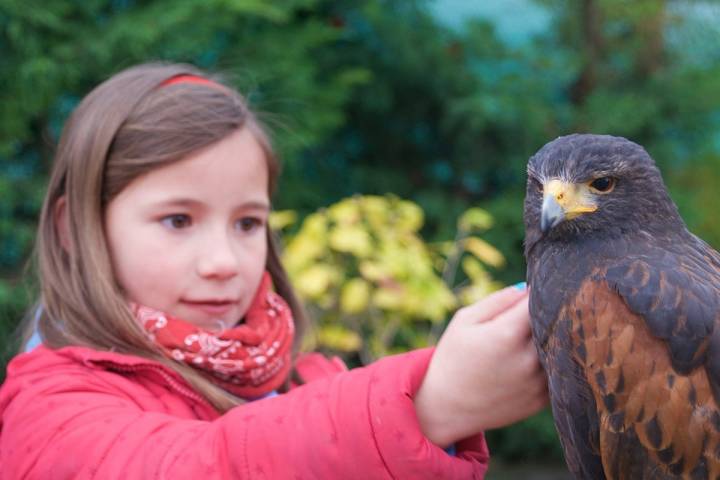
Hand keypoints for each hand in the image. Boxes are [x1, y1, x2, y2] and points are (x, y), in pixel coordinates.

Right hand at [414, 285, 548, 447]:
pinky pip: (557, 371)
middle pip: (555, 324)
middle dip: (548, 314)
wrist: (448, 407)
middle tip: (535, 313)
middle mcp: (528, 358)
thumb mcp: (465, 321)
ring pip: (559, 348)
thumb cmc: (453, 358)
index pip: (538, 302)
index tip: (533, 291)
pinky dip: (551, 362)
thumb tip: (527, 287)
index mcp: (507, 334)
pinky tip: (530, 360)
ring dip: (552, 338)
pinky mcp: (543, 399)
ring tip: (529, 338)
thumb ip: (497, 300)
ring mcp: (538, 381)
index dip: (537, 293)